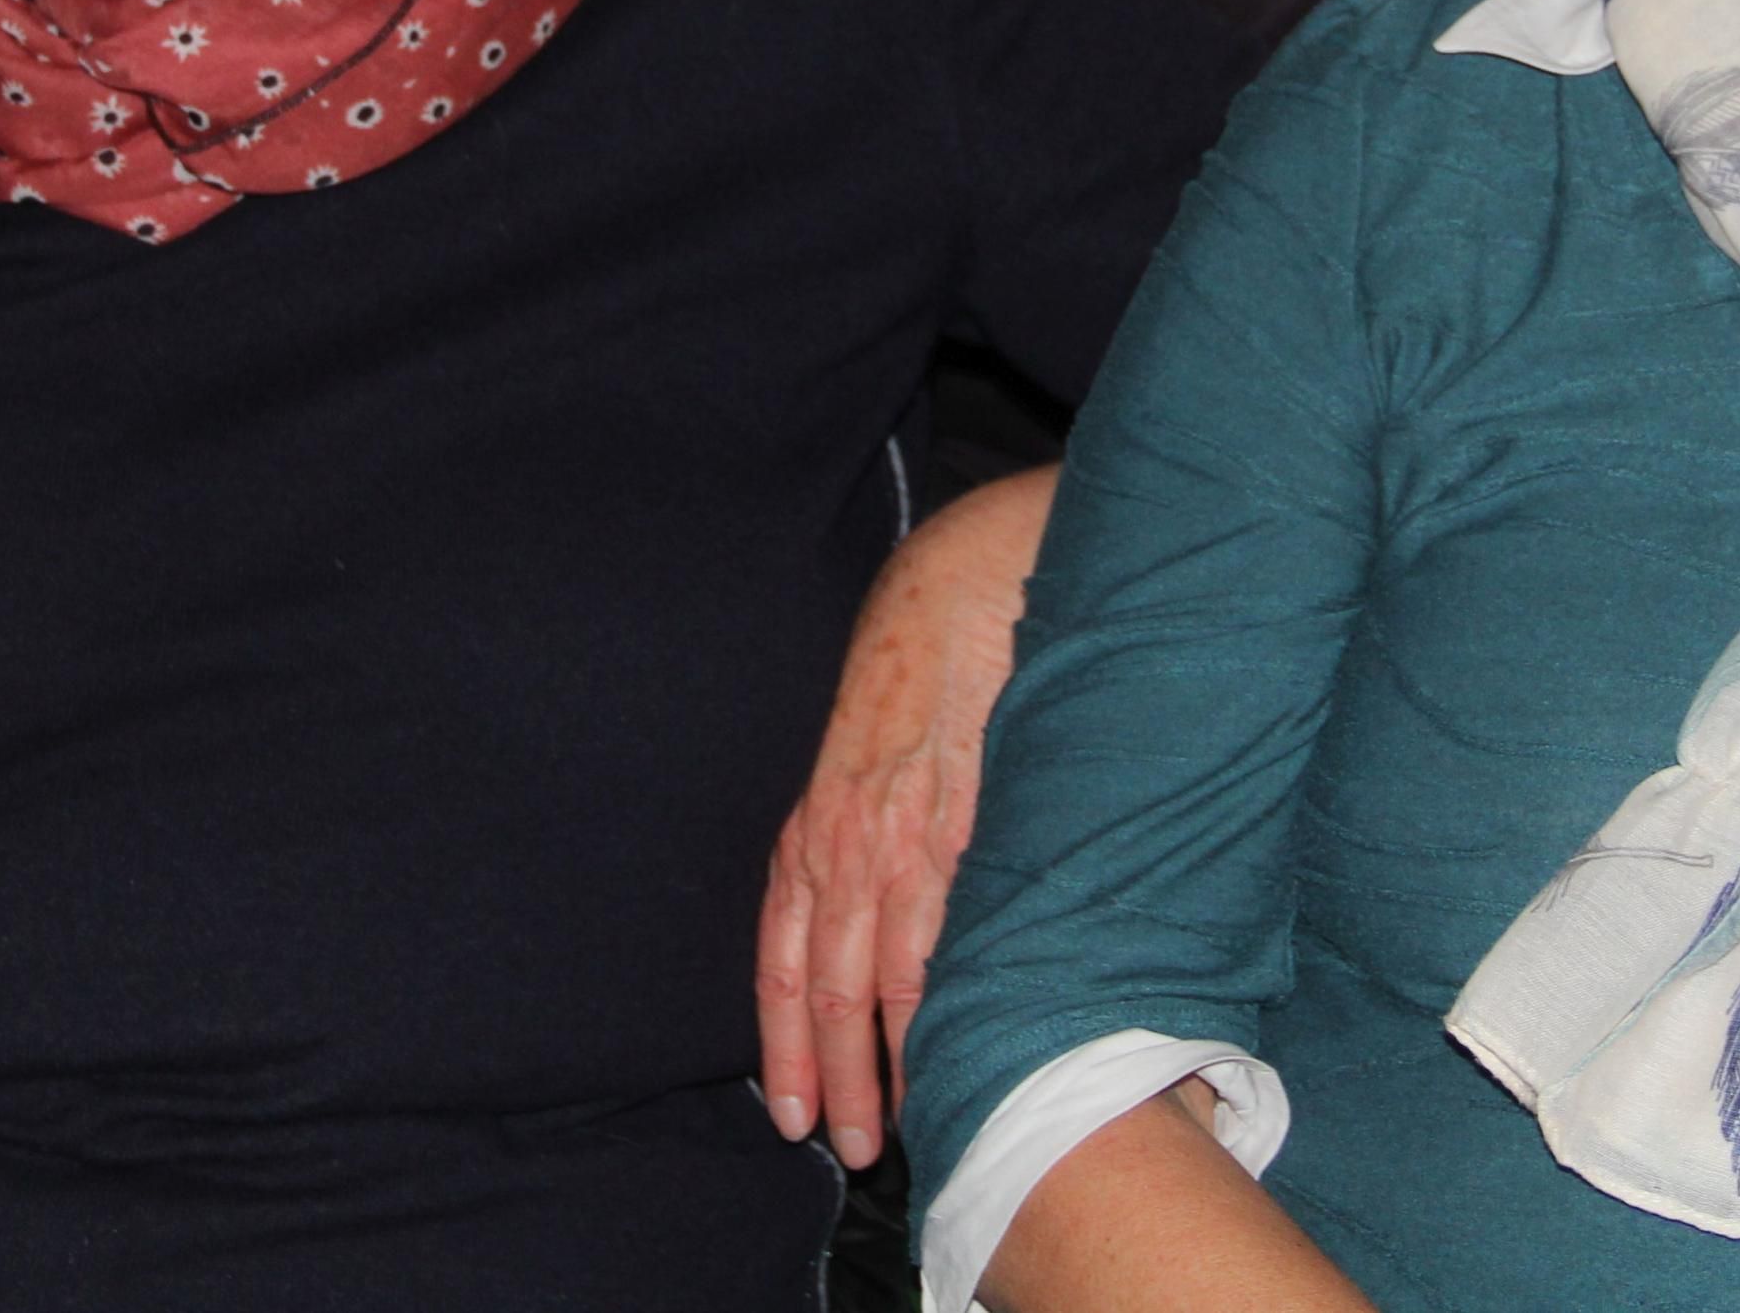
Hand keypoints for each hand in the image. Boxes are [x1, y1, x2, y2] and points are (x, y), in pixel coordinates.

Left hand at [759, 463, 1058, 1168]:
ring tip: (898, 1130)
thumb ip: (864, 835)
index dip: (781, 1042)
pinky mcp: (957, 825)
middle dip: (830, 1078)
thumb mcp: (863, 759)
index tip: (787, 1112)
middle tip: (845, 1150)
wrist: (954, 589)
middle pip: (825, 990)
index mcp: (811, 830)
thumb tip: (882, 917)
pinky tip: (957, 1050)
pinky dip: (942, 1004)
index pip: (781, 960)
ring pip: (880, 980)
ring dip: (885, 1064)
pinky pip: (942, 935)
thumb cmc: (913, 675)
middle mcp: (841, 843)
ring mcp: (899, 838)